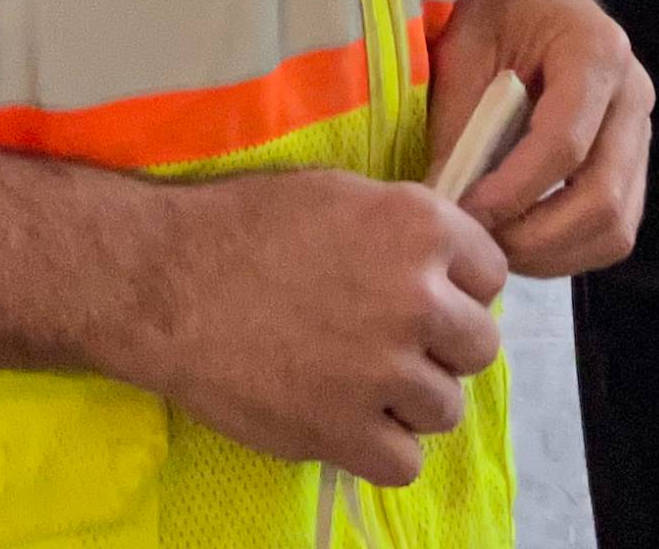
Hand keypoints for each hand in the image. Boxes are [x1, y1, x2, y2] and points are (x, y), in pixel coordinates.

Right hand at [127, 171, 505, 485]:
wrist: (167, 282)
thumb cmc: (247, 226)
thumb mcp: (342, 196)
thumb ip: (405, 230)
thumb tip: (449, 266)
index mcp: (420, 228)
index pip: (492, 275)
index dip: (457, 288)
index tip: (422, 295)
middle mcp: (415, 298)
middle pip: (479, 347)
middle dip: (441, 348)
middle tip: (392, 343)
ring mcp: (382, 370)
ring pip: (445, 408)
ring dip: (411, 401)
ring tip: (362, 383)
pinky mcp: (341, 431)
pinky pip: (404, 462)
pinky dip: (381, 449)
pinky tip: (349, 421)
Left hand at [426, 0, 652, 276]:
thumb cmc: (494, 11)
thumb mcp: (464, 53)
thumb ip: (461, 127)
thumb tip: (446, 209)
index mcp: (596, 51)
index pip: (564, 143)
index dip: (513, 191)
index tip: (464, 214)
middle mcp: (634, 94)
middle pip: (602, 197)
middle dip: (535, 238)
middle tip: (478, 245)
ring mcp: (641, 132)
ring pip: (616, 225)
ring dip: (554, 254)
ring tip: (497, 248)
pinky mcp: (634, 163)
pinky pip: (615, 227)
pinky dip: (569, 250)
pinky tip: (523, 239)